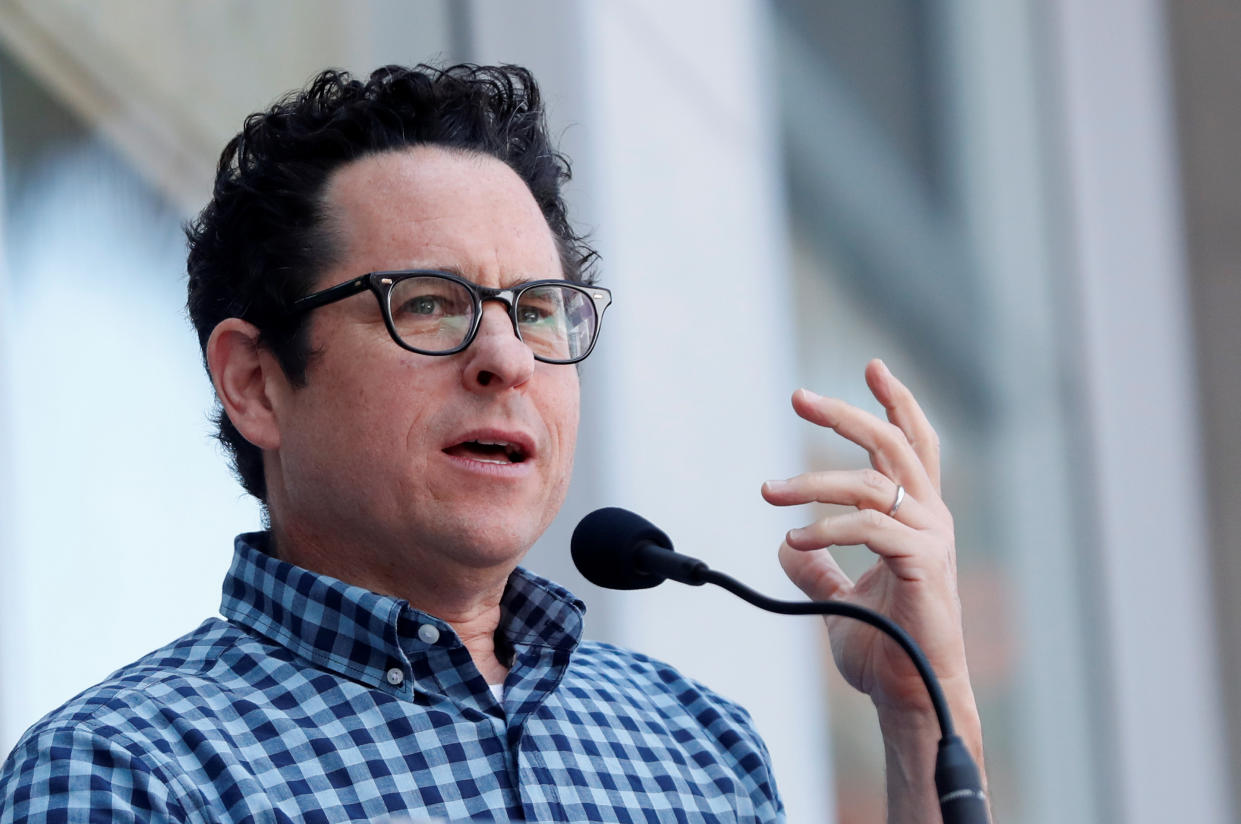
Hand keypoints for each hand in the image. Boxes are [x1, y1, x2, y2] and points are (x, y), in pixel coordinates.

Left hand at [761, 359, 971, 716]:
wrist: (910, 696)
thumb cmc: (885, 650)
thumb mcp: (837, 601)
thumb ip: (817, 570)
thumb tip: (786, 546)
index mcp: (918, 518)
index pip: (912, 446)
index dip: (895, 404)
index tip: (871, 366)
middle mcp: (931, 519)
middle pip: (892, 445)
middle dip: (846, 414)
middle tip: (798, 398)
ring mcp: (931, 540)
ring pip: (871, 482)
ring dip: (812, 481)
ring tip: (768, 491)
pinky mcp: (924, 563)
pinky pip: (870, 527)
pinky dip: (827, 529)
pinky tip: (795, 541)